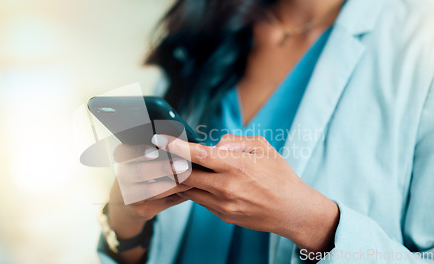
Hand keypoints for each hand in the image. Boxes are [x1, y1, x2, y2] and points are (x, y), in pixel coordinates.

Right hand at [108, 143, 190, 239]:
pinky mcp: (143, 209)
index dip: (138, 151)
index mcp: (122, 159)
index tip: (154, 150)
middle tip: (183, 165)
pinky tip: (190, 188)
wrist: (127, 204)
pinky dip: (178, 194)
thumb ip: (158, 150)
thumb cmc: (142, 172)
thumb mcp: (140, 159)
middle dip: (162, 168)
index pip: (123, 152)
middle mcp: (123, 177)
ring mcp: (130, 195)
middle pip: (139, 172)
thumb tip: (183, 140)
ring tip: (190, 177)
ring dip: (174, 184)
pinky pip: (163, 202)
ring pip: (151, 190)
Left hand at [151, 134, 339, 253]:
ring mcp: (223, 205)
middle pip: (185, 176)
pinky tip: (192, 181)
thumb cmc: (280, 175)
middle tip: (154, 156)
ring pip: (189, 189)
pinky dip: (193, 190)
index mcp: (237, 165)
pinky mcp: (223, 216)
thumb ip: (236, 141)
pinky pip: (200, 200)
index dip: (175, 146)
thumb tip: (213, 144)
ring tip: (169, 168)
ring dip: (177, 179)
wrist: (293, 211)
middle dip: (167, 165)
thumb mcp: (263, 148)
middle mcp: (226, 186)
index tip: (158, 139)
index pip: (198, 154)